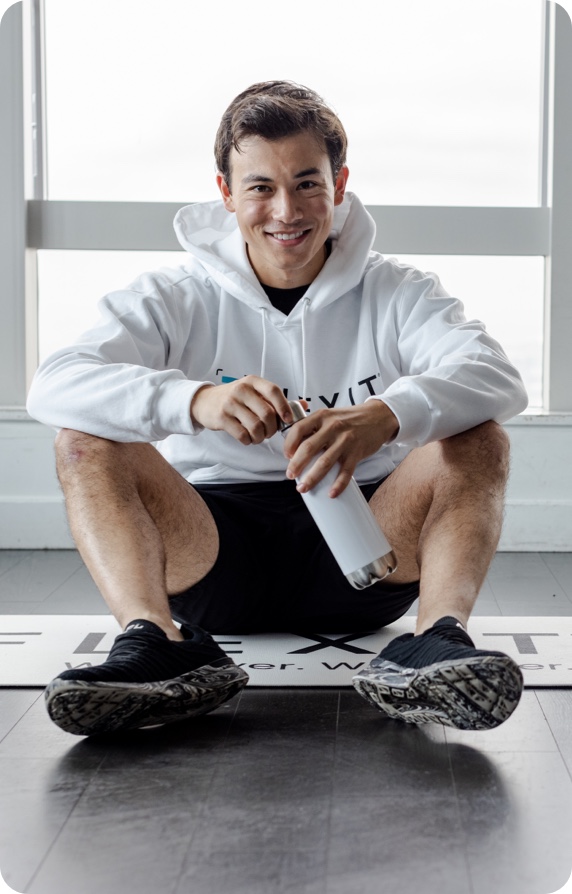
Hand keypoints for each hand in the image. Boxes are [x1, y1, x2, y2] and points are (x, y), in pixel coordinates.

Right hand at [190, 375, 292, 444]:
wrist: (204, 401)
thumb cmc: (235, 398)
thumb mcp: (255, 393)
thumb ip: (278, 400)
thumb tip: (304, 405)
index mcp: (253, 382)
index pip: (274, 391)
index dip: (284, 407)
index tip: (288, 420)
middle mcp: (241, 390)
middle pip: (267, 413)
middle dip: (272, 429)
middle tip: (270, 433)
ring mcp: (230, 403)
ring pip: (255, 426)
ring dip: (261, 437)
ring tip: (259, 437)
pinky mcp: (222, 418)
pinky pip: (242, 435)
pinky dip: (249, 441)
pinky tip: (248, 438)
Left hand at [283, 400, 398, 496]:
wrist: (378, 417)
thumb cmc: (350, 419)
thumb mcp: (330, 416)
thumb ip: (314, 427)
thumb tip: (295, 447)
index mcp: (322, 416)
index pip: (299, 429)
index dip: (289, 444)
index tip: (287, 456)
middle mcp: (333, 427)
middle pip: (309, 448)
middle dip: (296, 464)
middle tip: (291, 475)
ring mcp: (345, 440)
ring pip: (325, 462)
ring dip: (312, 478)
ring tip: (303, 488)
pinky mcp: (357, 452)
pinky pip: (346, 472)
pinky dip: (338, 485)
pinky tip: (331, 493)